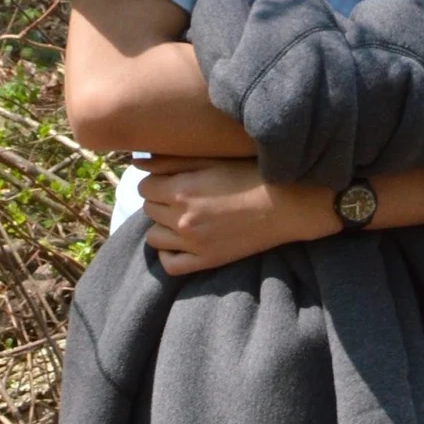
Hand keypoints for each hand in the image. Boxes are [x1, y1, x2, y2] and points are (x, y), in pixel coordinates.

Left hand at [139, 158, 320, 273]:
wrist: (286, 204)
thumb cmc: (252, 174)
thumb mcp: (211, 159)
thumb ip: (171, 160)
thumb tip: (136, 162)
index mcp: (180, 189)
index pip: (144, 187)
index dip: (156, 182)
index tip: (172, 181)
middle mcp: (181, 217)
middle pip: (148, 209)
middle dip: (160, 201)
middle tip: (182, 197)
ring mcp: (193, 242)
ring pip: (153, 236)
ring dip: (162, 226)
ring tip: (181, 218)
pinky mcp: (207, 260)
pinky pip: (170, 265)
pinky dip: (169, 254)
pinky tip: (180, 243)